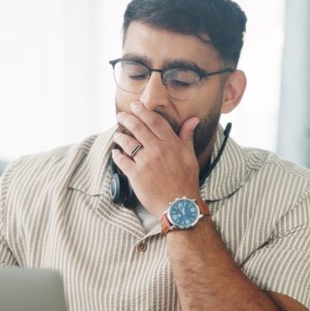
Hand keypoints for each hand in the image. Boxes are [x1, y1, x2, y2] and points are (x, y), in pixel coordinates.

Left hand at [112, 101, 200, 216]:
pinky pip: (121, 160)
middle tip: (121, 114)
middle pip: (138, 127)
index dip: (143, 111)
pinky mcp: (135, 175)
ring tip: (117, 134)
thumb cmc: (186, 181)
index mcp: (171, 144)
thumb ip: (187, 136)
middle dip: (127, 118)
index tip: (136, 105)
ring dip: (120, 136)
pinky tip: (116, 153)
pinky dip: (117, 155)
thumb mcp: (190, 156)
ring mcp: (145, 162)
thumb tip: (193, 120)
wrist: (179, 205)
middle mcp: (157, 150)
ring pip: (127, 142)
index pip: (155, 121)